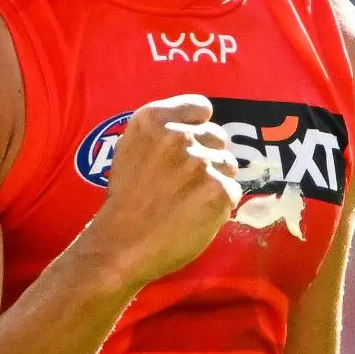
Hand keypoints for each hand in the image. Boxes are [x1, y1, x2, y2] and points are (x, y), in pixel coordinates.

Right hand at [80, 94, 241, 286]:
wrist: (120, 245)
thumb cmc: (125, 201)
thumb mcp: (131, 149)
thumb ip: (162, 131)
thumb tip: (198, 127)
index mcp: (152, 119)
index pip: (200, 108)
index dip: (198, 128)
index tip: (190, 146)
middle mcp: (178, 136)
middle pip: (218, 137)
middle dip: (208, 157)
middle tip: (184, 183)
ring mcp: (200, 163)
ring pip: (228, 165)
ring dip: (215, 181)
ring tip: (188, 201)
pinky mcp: (219, 190)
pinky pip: (234, 191)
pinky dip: (220, 205)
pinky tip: (196, 215)